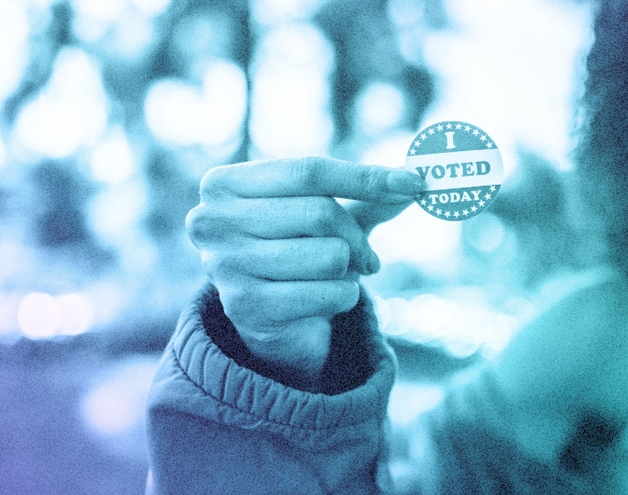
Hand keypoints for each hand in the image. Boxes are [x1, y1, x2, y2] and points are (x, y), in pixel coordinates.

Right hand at [187, 157, 424, 385]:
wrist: (266, 321)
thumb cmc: (294, 251)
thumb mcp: (322, 216)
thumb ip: (366, 196)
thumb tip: (415, 180)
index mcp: (224, 184)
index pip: (308, 171)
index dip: (364, 177)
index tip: (413, 182)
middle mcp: (213, 222)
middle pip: (320, 213)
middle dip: (356, 237)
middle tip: (367, 256)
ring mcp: (226, 267)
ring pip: (329, 256)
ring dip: (348, 270)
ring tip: (336, 277)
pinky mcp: (247, 310)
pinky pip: (330, 294)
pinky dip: (345, 296)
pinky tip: (328, 300)